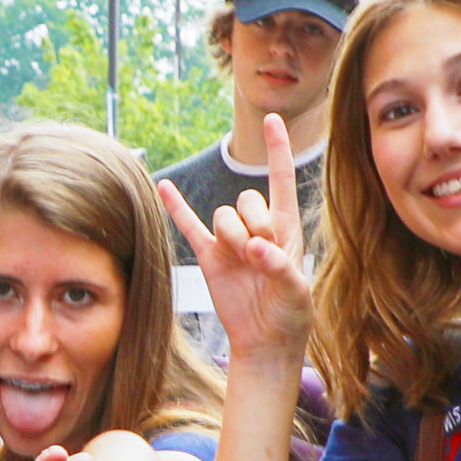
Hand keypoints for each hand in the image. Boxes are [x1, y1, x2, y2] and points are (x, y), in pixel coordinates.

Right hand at [158, 113, 313, 370]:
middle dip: (253, 222)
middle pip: (247, 199)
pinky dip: (176, 207)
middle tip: (261, 254)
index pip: (282, 181)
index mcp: (286, 230)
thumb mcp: (296, 293)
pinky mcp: (209, 256)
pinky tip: (164, 187)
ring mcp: (231, 241)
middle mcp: (257, 229)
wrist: (265, 341)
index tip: (273, 119)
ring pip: (223, 215)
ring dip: (231, 235)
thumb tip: (256, 249)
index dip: (278, 151)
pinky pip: (189, 226)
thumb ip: (280, 267)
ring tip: (242, 262)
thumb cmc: (290, 315)